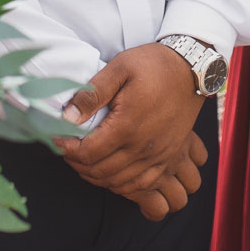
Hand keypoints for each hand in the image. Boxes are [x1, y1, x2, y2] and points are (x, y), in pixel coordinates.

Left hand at [56, 44, 205, 219]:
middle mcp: (144, 147)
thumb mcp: (119, 68)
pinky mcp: (169, 158)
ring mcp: (159, 156)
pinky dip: (121, 185)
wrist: (193, 69)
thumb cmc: (154, 65)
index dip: (67, 149)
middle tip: (67, 150)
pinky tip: (110, 174)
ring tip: (83, 161)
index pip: (88, 152)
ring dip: (96, 177)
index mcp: (128, 125)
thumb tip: (67, 117)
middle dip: (77, 164)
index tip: (57, 139)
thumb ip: (92, 94)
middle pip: (100, 171)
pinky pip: (142, 186)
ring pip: (119, 182)